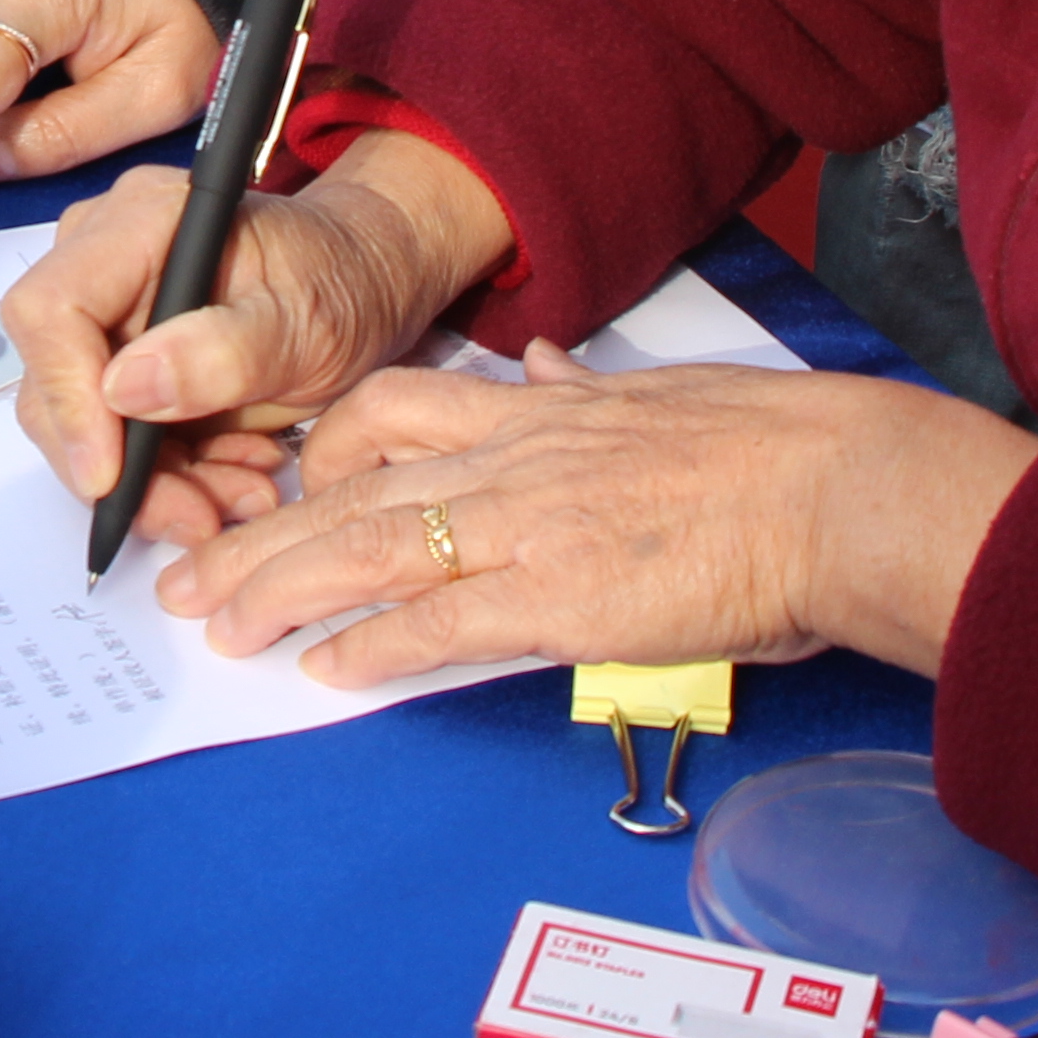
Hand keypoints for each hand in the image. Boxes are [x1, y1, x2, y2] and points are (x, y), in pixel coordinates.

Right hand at [0, 127, 514, 552]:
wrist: (361, 286)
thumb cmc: (341, 283)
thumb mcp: (306, 322)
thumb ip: (223, 353)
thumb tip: (122, 389)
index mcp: (138, 225)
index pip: (50, 311)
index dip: (67, 399)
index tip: (112, 477)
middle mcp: (100, 265)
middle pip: (55, 384)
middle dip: (124, 469)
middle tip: (201, 518)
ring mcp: (105, 318)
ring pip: (83, 429)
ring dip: (158, 486)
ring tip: (244, 496)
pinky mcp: (120, 368)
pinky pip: (118, 444)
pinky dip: (175, 480)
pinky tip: (237, 478)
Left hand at [161, 348, 1037, 687]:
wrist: (845, 488)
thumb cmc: (783, 452)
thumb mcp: (667, 394)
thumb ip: (592, 390)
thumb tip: (552, 367)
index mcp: (544, 413)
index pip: (399, 414)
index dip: (323, 453)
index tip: (282, 486)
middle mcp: (518, 459)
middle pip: (353, 491)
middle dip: (261, 537)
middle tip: (191, 579)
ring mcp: (532, 526)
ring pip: (368, 551)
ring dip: (281, 591)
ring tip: (218, 626)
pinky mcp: (563, 596)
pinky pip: (440, 622)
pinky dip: (374, 647)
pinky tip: (325, 670)